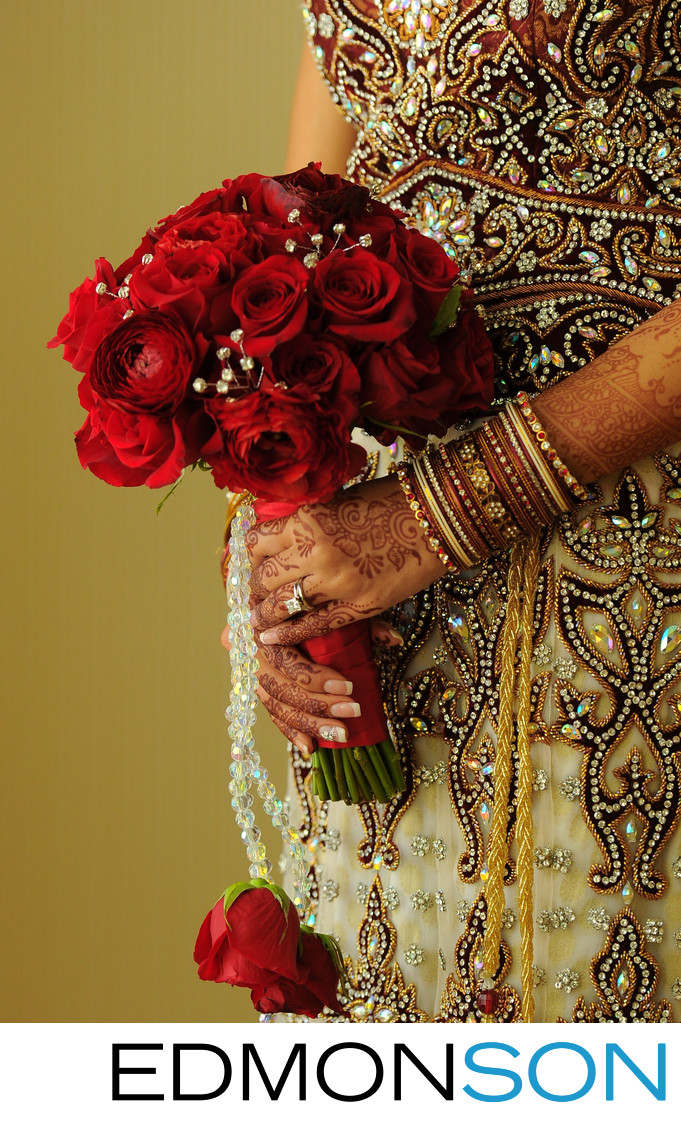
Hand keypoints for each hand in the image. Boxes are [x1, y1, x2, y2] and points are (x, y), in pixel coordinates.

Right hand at [221, 617, 402, 753]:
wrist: (278, 607)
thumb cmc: (311, 607)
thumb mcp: (337, 609)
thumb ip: (364, 623)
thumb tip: (395, 639)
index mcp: (272, 628)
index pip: (288, 659)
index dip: (316, 677)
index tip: (348, 686)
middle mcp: (258, 653)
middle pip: (283, 687)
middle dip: (319, 704)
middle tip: (353, 711)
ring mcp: (257, 674)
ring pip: (278, 706)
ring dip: (310, 723)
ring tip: (342, 733)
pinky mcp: (262, 692)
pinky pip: (274, 716)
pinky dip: (291, 733)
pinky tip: (311, 748)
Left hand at [246, 475, 445, 647]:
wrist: (439, 518)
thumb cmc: (393, 501)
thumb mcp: (341, 500)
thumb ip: (311, 520)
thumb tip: (284, 534)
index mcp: (309, 519)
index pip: (257, 541)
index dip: (251, 553)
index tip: (254, 559)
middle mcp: (316, 552)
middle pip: (263, 577)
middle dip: (257, 585)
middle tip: (258, 589)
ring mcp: (337, 582)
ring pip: (282, 604)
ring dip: (266, 612)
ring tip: (257, 618)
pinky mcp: (360, 605)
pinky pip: (314, 625)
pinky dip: (290, 633)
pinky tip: (273, 637)